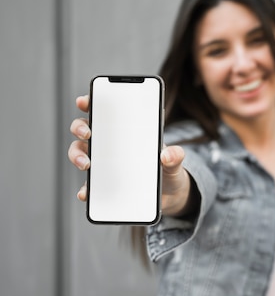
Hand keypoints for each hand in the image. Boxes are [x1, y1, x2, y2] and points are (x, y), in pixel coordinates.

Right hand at [67, 95, 192, 215]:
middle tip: (87, 132)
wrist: (170, 194)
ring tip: (86, 164)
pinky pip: (88, 185)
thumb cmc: (169, 169)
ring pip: (80, 153)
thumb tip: (166, 155)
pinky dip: (84, 188)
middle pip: (85, 129)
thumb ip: (175, 156)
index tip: (84, 101)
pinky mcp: (104, 184)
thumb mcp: (175, 161)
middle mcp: (110, 144)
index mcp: (127, 132)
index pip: (106, 112)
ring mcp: (104, 164)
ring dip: (77, 155)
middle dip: (80, 127)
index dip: (92, 103)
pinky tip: (85, 192)